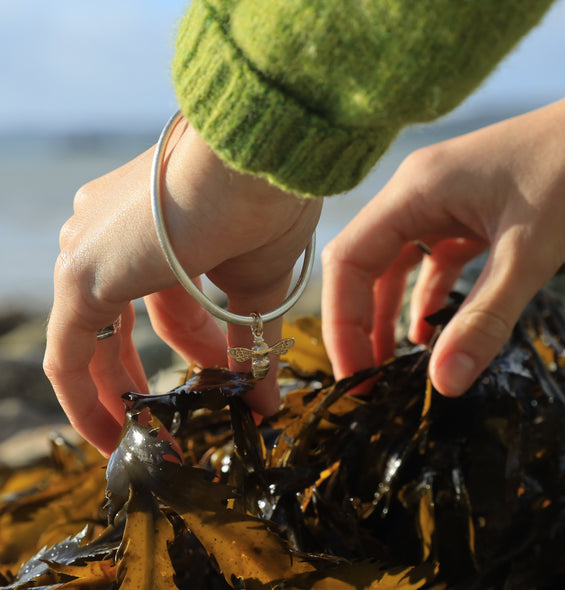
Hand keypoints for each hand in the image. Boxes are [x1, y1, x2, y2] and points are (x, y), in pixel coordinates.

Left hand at [44, 119, 321, 455]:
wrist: (256, 158)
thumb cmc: (267, 206)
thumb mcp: (260, 287)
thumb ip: (253, 344)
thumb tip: (269, 403)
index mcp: (157, 228)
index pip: (168, 300)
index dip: (198, 347)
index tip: (223, 380)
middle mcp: (112, 233)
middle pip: (123, 323)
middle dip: (153, 375)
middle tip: (180, 420)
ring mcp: (90, 248)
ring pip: (91, 339)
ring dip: (124, 393)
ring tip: (153, 439)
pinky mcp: (80, 273)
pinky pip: (68, 353)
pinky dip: (86, 400)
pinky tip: (112, 436)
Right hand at [322, 88, 564, 396]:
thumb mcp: (530, 252)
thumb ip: (485, 319)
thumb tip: (444, 384)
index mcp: (414, 192)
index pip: (349, 261)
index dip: (342, 322)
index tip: (353, 374)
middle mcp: (415, 195)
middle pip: (363, 266)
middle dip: (359, 325)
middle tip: (367, 381)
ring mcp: (439, 204)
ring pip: (392, 267)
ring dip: (387, 315)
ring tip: (388, 366)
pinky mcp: (464, 216)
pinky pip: (429, 262)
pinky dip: (424, 300)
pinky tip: (430, 335)